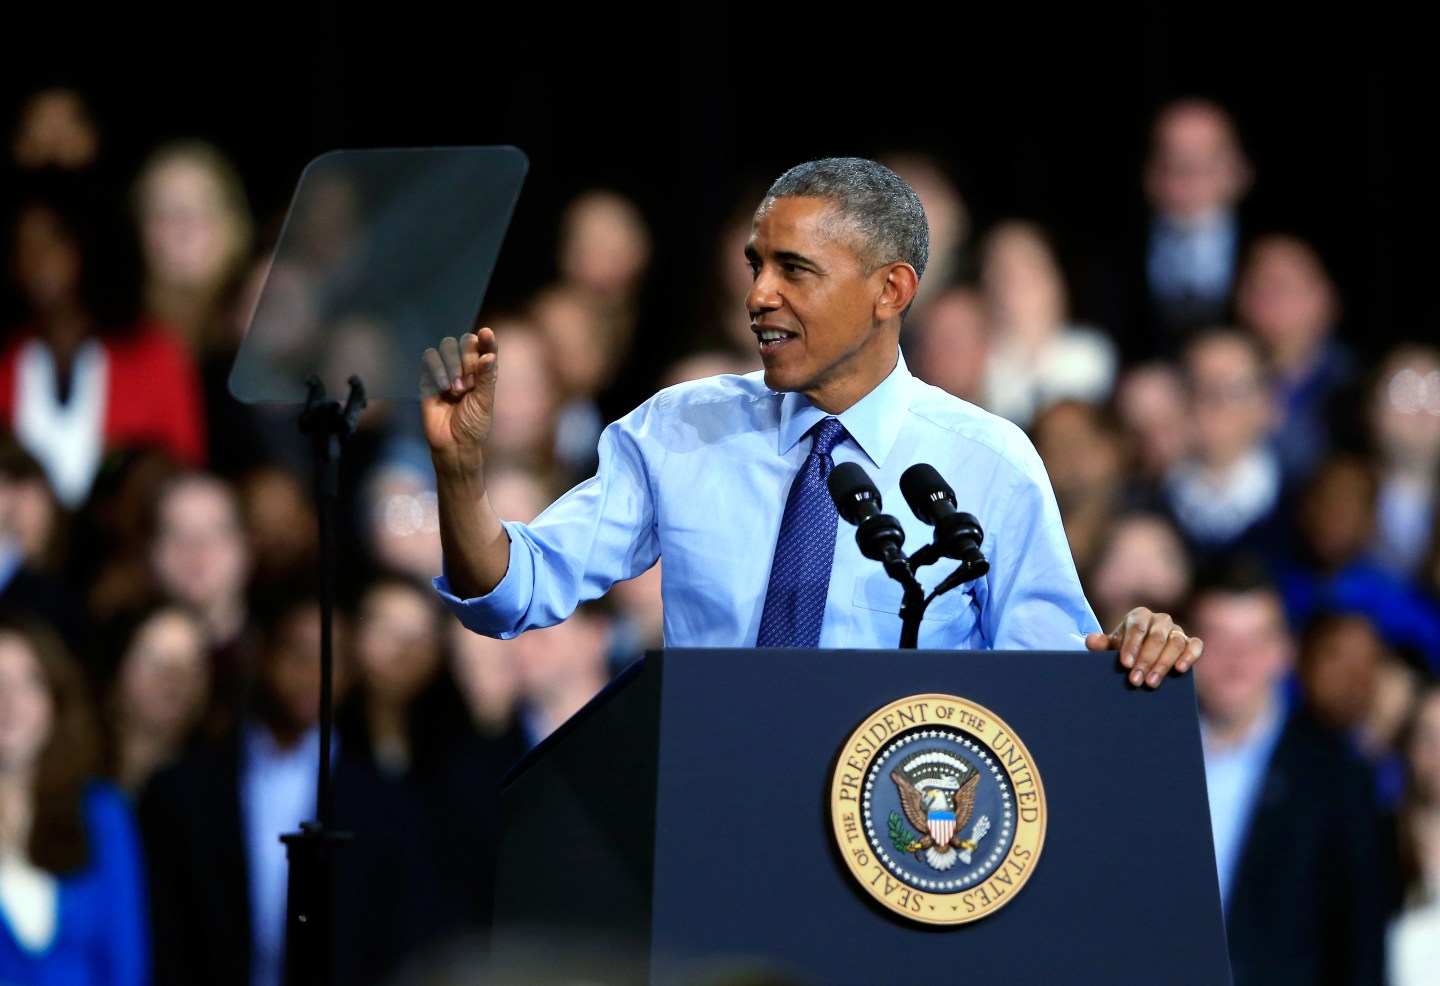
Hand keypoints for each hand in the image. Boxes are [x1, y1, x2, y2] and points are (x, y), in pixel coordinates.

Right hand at [420, 329, 497, 457]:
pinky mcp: (429, 376)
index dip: (487, 339)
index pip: (486, 348)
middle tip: (469, 383)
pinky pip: (430, 357)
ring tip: (457, 389)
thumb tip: (488, 355)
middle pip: (466, 343)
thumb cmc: (473, 424)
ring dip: (454, 365)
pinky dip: (438, 368)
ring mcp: (447, 370)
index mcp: (484, 372)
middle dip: (468, 359)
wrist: (453, 443)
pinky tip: (443, 386)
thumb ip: (486, 377)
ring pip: (448, 346)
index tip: (486, 334)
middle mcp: (466, 368)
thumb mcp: (484, 402)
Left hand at [1085, 607, 1202, 688]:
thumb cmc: (1124, 650)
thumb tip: (1091, 641)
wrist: (1141, 656)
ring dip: (1164, 664)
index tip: (1125, 665)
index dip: (1131, 646)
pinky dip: (1190, 656)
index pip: (1137, 627)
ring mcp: (1177, 630)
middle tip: (1135, 681)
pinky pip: (1195, 645)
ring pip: (1175, 643)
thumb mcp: (1110, 647)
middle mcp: (1160, 620)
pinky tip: (1181, 670)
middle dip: (1145, 660)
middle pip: (1156, 638)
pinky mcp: (1191, 642)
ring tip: (1151, 683)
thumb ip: (1100, 645)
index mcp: (1139, 615)